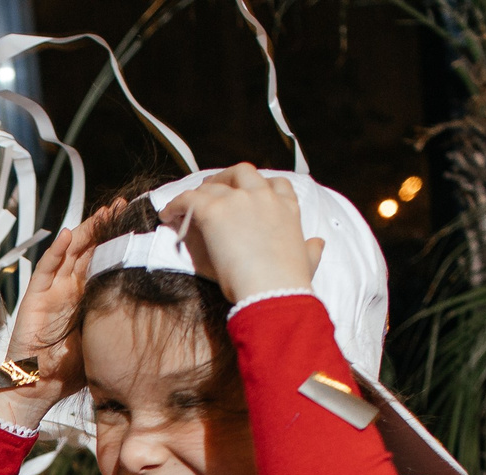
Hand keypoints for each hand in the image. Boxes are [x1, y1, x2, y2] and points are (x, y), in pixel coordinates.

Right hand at [0, 200, 124, 428]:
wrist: (38, 387)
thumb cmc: (69, 370)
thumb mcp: (105, 340)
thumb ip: (120, 323)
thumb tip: (159, 315)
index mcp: (88, 296)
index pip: (105, 261)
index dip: (119, 242)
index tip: (139, 224)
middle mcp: (70, 289)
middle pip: (89, 250)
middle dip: (105, 228)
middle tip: (124, 206)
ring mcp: (52, 291)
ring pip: (70, 253)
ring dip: (85, 231)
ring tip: (101, 212)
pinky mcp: (35, 297)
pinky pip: (45, 270)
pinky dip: (55, 252)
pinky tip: (68, 235)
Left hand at [162, 163, 323, 303]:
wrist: (273, 290)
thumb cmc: (289, 284)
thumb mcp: (307, 261)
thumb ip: (311, 249)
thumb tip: (318, 243)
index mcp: (287, 208)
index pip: (276, 185)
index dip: (258, 187)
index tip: (246, 194)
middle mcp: (264, 197)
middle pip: (243, 173)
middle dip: (225, 178)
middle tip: (210, 190)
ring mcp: (239, 200)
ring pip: (213, 185)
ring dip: (198, 192)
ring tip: (184, 204)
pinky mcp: (215, 211)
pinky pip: (189, 199)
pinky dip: (176, 204)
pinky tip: (167, 215)